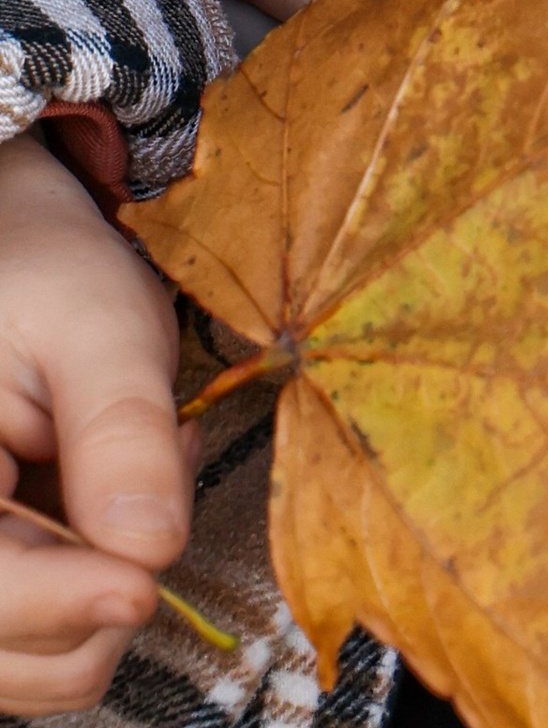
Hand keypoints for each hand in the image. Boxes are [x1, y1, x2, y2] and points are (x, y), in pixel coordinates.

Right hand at [0, 131, 190, 714]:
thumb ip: (119, 433)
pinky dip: (98, 597)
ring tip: (139, 477)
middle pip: (11, 650)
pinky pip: (44, 643)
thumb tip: (150, 549)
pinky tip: (119, 510)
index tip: (141, 583)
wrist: (19, 261)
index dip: (62, 605)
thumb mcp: (98, 322)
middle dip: (102, 589)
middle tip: (156, 470)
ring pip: (34, 664)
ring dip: (107, 596)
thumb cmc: (46, 275)